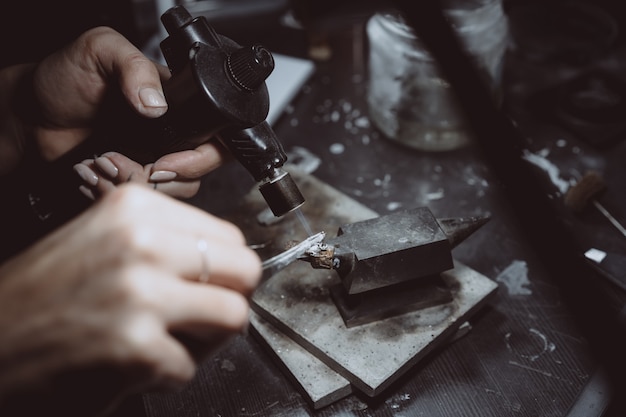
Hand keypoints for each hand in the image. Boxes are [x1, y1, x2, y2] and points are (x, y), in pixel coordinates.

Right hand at [0, 184, 260, 415]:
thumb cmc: (43, 296)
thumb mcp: (104, 239)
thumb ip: (166, 240)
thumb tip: (225, 261)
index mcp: (136, 208)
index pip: (229, 237)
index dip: (222, 270)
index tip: (203, 286)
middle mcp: (142, 242)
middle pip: (244, 270)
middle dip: (227, 300)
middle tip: (198, 317)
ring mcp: (140, 292)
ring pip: (232, 316)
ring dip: (206, 340)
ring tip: (168, 342)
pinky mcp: (135, 346)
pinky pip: (189, 366)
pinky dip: (166, 374)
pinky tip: (131, 364)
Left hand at [3, 26, 228, 197]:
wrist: (29, 118)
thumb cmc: (63, 79)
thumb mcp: (100, 51)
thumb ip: (133, 66)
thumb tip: (158, 104)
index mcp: (177, 104)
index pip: (218, 135)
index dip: (201, 156)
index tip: (166, 161)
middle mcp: (173, 135)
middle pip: (201, 171)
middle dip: (167, 177)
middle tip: (135, 166)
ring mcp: (155, 161)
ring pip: (176, 192)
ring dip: (139, 185)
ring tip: (104, 165)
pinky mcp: (135, 182)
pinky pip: (146, 201)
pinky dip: (120, 194)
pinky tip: (98, 176)